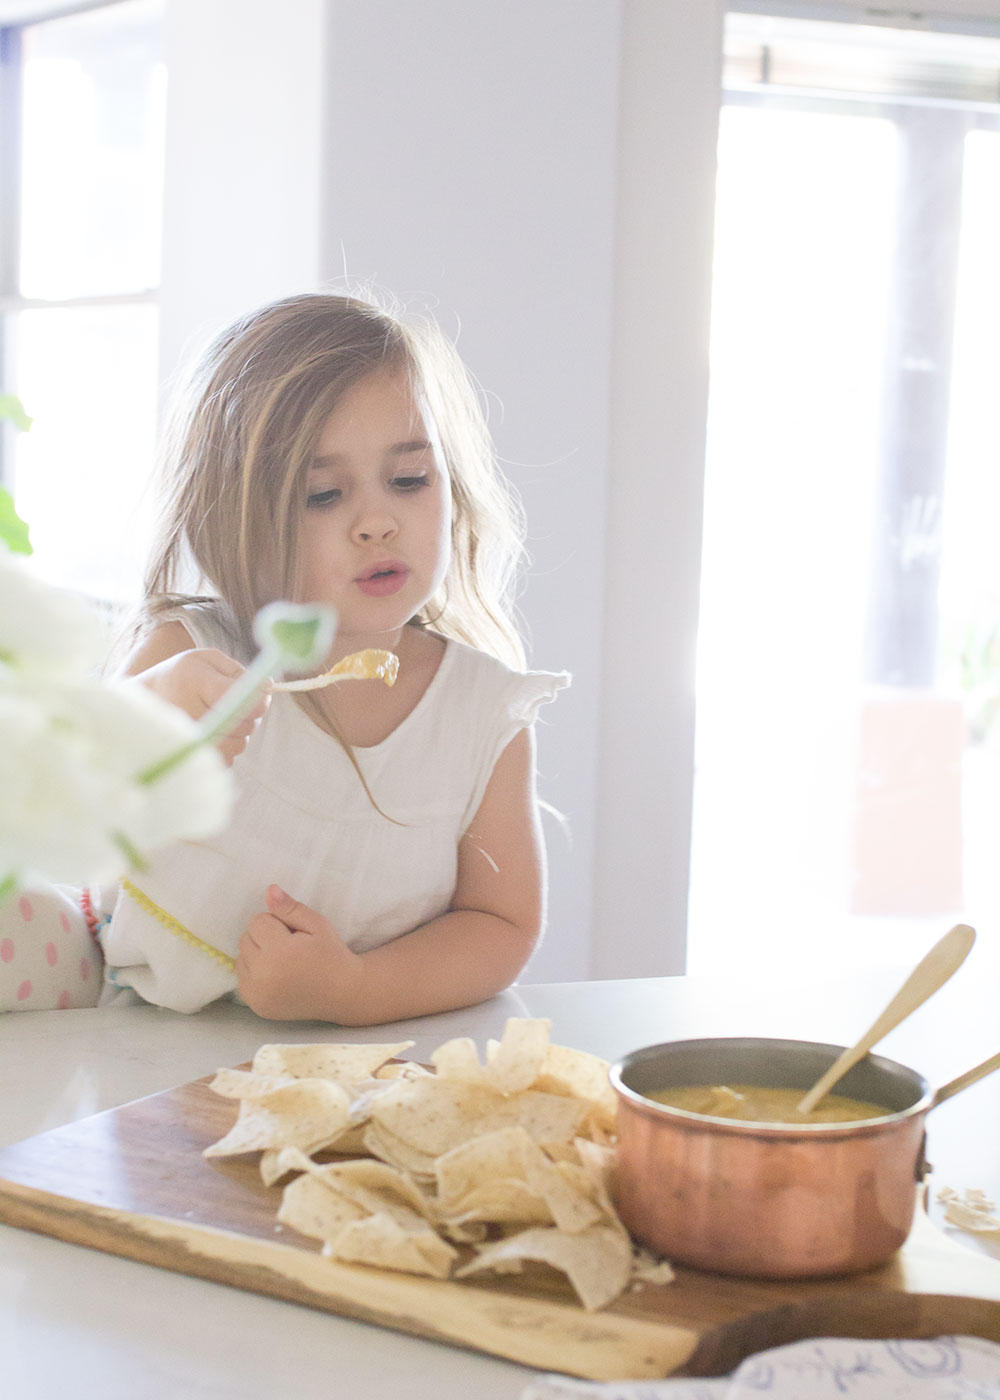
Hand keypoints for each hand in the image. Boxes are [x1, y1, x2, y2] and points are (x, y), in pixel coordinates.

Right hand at [134, 648, 268, 764]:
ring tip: (220, 717)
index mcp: (194, 683)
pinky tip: (212, 732)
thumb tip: (267, 689)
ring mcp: (187, 740)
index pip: (243, 700)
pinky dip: (227, 746)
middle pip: (244, 725)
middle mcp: (189, 713)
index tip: (260, 693)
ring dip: (238, 732)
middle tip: (233, 703)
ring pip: (239, 744)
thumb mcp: (208, 660)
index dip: (260, 699)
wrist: (145, 701)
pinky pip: (227, 758)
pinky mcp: (189, 759)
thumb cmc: (183, 676)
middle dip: (249, 714)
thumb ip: (240, 673)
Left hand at [235, 885, 361, 1020]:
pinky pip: (242, 978)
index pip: (257, 921)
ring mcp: (257, 994)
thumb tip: (269, 891)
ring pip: (241, 958)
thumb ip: (290, 908)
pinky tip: (276, 976)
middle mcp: (263, 975)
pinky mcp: (255, 1005)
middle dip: (264, 938)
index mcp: (279, 952)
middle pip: (245, 938)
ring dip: (257, 955)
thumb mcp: (317, 924)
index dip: (277, 923)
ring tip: (283, 962)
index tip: (295, 935)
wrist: (342, 993)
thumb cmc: (331, 954)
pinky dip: (255, 973)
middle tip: (290, 948)